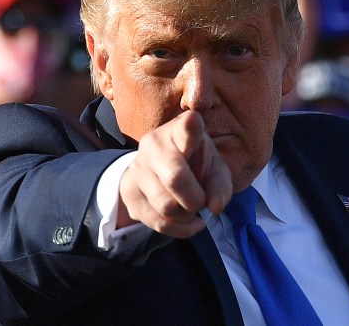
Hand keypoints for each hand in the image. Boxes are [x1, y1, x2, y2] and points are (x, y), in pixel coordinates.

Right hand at [118, 111, 232, 237]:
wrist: (156, 171)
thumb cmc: (194, 164)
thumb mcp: (214, 169)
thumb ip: (220, 186)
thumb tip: (215, 206)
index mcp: (180, 131)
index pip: (185, 128)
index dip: (190, 127)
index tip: (193, 120)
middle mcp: (154, 144)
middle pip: (175, 179)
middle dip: (195, 199)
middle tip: (201, 201)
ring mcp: (137, 167)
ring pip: (166, 205)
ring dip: (186, 215)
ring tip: (191, 209)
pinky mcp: (128, 192)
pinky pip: (157, 222)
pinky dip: (179, 228)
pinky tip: (187, 222)